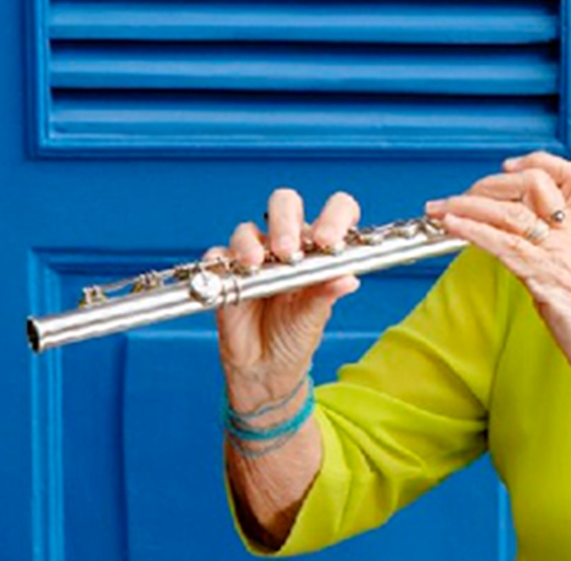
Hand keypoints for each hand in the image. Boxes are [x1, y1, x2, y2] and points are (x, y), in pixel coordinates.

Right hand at [212, 188, 360, 407]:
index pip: (334, 212)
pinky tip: (233, 274)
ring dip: (251, 243)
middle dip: (285, 220)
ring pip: (248, 229)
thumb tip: (349, 279)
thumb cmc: (295, 336)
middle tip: (287, 250)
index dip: (334, 216)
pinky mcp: (227, 272)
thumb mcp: (314, 317)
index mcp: (319, 249)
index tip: (329, 241)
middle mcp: (288, 244)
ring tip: (257, 264)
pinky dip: (223, 261)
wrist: (264, 368)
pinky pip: (218, 255)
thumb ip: (327, 294)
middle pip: (285, 205)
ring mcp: (256, 256)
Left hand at [424, 152, 570, 391]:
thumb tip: (512, 240)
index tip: (507, 167)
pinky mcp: (545, 277)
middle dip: (487, 184)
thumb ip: (549, 250)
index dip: (537, 162)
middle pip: (533, 183)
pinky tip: (452, 226)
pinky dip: (473, 230)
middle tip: (457, 198)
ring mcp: (560, 253)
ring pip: (512, 211)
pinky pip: (505, 244)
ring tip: (439, 208)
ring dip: (467, 205)